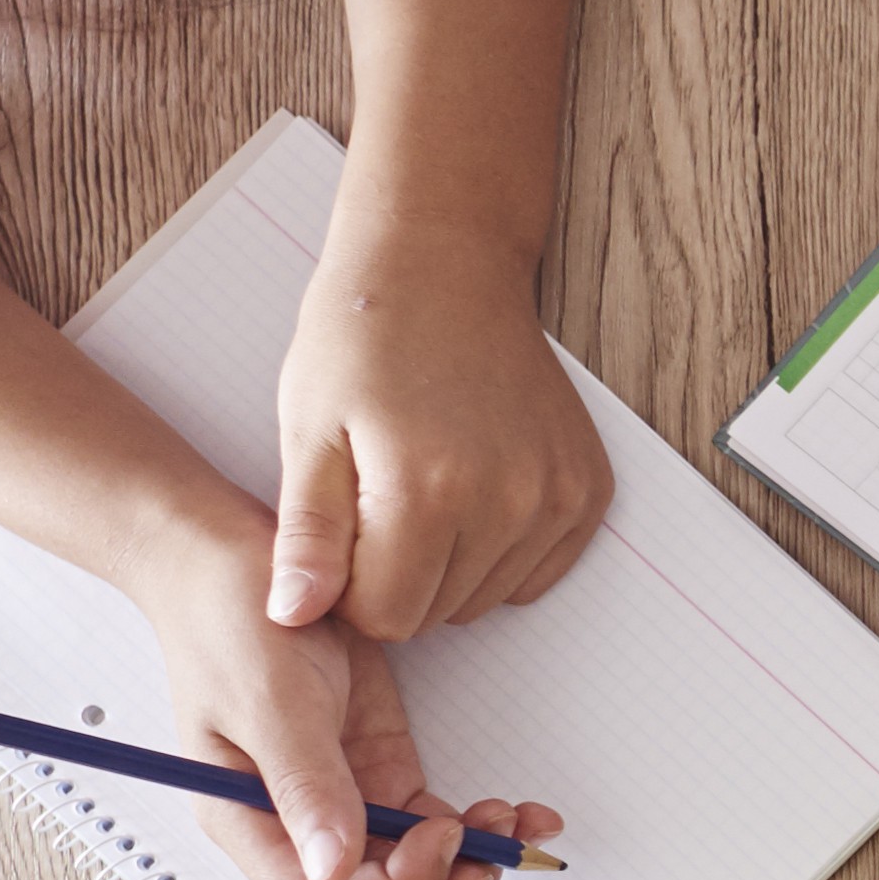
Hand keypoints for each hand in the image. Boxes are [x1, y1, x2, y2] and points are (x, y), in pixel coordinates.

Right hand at [116, 552, 559, 879]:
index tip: (437, 833)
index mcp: (248, 828)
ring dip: (467, 877)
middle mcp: (290, 838)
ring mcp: (338, 814)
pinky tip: (514, 810)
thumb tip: (335, 868)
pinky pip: (431, 838)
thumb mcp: (269, 695)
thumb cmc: (230, 616)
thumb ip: (304, 783)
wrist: (237, 563)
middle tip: (488, 866)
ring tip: (512, 826)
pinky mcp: (376, 781)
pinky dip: (477, 835)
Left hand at [270, 210, 611, 639]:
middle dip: (397, 577)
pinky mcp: (586, 491)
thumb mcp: (309, 431)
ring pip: (485, 599)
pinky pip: (534, 576)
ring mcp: (556, 498)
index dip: (347, 588)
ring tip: (423, 487)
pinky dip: (498, 553)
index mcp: (426, 493)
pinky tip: (472, 491)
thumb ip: (307, 536)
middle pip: (437, 614)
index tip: (340, 531)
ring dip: (447, 567)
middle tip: (378, 498)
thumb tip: (292, 618)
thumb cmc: (364, 338)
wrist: (444, 262)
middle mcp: (505, 503)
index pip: (385, 618)